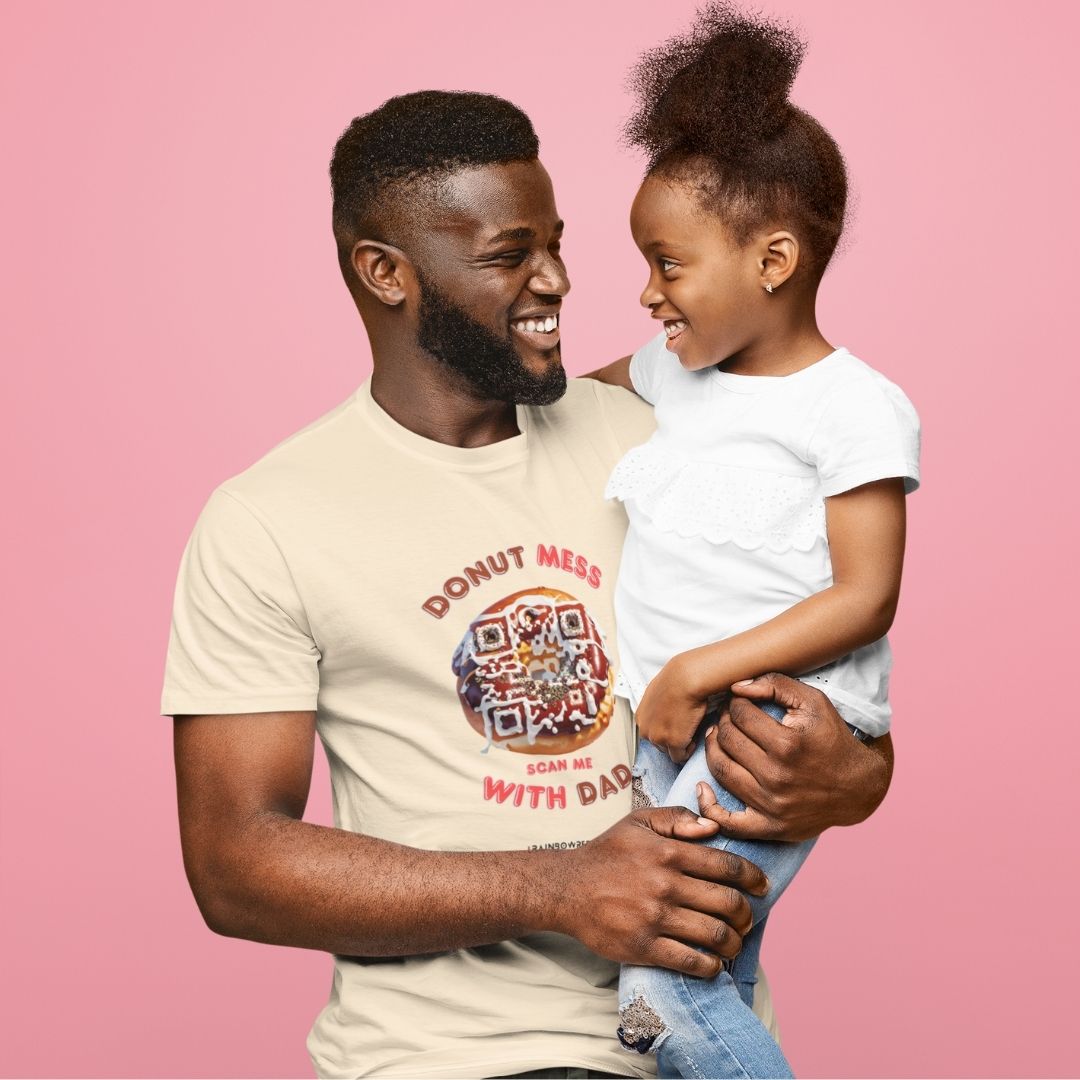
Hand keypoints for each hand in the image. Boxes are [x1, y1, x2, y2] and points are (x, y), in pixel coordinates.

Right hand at [554, 807, 767, 976]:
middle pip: (728, 903)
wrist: (567, 889)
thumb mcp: (638, 822)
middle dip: (747, 913)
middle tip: (747, 916)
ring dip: (734, 942)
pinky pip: (692, 962)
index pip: (726, 865)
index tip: (762, 885)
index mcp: (668, 852)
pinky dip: (712, 966)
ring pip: (716, 935)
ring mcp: (656, 918)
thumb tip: (712, 827)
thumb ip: (677, 817)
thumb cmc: (606, 853)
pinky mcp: (645, 947)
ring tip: (733, 941)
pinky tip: (713, 962)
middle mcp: (666, 885)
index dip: (753, 877)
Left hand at [635, 654, 708, 763]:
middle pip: (659, 744)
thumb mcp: (657, 694)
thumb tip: (666, 712)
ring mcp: (658, 738)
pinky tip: (694, 738)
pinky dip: (688, 751)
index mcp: (640, 717)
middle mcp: (645, 730)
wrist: (685, 679)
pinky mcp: (673, 743)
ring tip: (690, 732)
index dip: (665, 731)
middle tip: (685, 729)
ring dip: (680, 745)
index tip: (676, 727)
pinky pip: (680, 756)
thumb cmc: (676, 680)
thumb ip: (657, 708)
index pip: (651, 733)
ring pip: (669, 752)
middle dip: (672, 740)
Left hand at [698, 673, 893, 841]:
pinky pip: (728, 821)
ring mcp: (771, 804)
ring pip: (721, 771)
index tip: (740, 703)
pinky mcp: (770, 826)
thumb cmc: (833, 739)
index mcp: (787, 744)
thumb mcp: (813, 702)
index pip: (740, 715)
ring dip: (712, 750)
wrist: (858, 787)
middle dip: (723, 722)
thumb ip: (776, 684)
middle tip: (728, 718)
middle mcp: (777, 776)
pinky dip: (709, 806)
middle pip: (727, 740)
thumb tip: (737, 687)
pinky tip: (702, 788)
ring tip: (718, 738)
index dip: (735, 704)